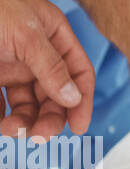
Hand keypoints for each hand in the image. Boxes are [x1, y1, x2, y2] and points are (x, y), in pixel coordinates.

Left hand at [0, 0, 94, 141]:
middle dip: (50, 116)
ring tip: (12, 129)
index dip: (82, 100)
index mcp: (54, 37)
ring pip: (27, 103)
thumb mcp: (27, 34)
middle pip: (54, 94)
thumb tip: (73, 97)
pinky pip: (1, 104)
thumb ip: (51, 66)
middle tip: (40, 135)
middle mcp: (36, 55)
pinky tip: (0, 122)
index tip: (77, 127)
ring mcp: (12, 66)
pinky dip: (1, 117)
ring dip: (24, 120)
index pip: (78, 72)